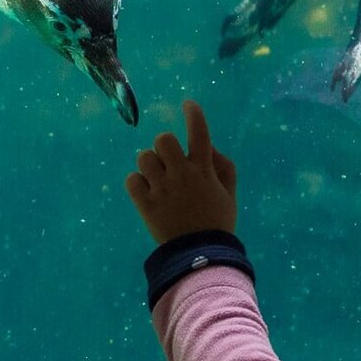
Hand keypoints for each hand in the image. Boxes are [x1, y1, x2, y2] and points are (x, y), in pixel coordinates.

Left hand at [125, 99, 237, 243]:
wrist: (200, 256)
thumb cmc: (217, 223)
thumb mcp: (229, 194)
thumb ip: (223, 167)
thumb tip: (208, 147)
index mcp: (204, 171)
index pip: (199, 133)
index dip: (194, 114)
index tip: (188, 104)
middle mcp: (181, 175)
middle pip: (163, 139)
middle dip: (164, 147)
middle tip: (168, 162)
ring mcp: (162, 189)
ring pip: (144, 158)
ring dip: (149, 165)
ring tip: (156, 179)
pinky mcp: (146, 204)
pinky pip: (131, 180)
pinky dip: (137, 184)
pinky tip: (146, 192)